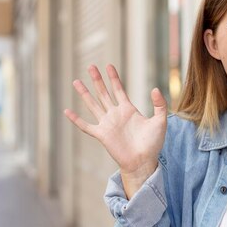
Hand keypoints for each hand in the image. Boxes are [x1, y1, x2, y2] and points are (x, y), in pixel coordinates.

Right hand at [64, 64, 167, 197]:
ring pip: (93, 105)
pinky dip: (76, 119)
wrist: (143, 161)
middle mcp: (116, 114)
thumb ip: (159, 105)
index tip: (109, 66)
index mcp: (128, 110)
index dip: (114, 78)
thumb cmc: (153, 144)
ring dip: (85, 93)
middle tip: (90, 66)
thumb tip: (154, 88)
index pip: (118, 89)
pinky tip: (67, 111)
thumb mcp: (160, 121)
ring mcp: (107, 124)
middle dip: (97, 80)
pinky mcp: (102, 135)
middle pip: (103, 93)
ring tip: (76, 81)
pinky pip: (86, 126)